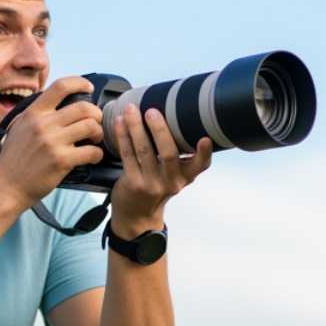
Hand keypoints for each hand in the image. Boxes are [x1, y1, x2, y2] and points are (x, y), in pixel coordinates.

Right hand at [0, 77, 105, 207]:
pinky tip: (92, 156)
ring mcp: (52, 142)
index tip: (89, 88)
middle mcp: (43, 124)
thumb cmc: (13, 160)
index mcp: (33, 113)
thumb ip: (37, 114)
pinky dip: (97, 154)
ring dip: (98, 133)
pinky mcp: (61, 160)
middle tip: (95, 123)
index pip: (61, 86)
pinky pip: (91, 151)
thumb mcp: (20, 127)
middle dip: (96, 114)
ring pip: (90, 126)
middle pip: (84, 107)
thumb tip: (58, 103)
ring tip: (94, 140)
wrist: (5, 186)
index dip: (80, 83)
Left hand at [109, 104, 212, 236]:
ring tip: (131, 110)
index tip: (205, 139)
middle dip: (159, 129)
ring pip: (144, 150)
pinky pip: (128, 155)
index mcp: (186, 176)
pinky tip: (120, 123)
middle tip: (151, 111)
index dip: (204, 152)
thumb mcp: (174, 177)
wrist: (137, 215)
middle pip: (168, 152)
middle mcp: (171, 181)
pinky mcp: (133, 183)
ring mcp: (152, 184)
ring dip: (136, 127)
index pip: (201, 165)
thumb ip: (179, 157)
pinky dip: (123, 136)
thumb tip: (174, 118)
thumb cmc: (156, 188)